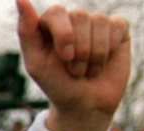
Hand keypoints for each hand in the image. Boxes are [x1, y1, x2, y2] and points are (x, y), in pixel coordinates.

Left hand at [16, 0, 129, 130]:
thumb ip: (26, 31)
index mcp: (50, 26)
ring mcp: (95, 23)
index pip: (56, 12)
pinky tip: (101, 63)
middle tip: (74, 70)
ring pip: (99, 21)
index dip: (63, 34)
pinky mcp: (117, 29)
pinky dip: (109, 49)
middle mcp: (72, 20)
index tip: (64, 57)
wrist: (84, 105)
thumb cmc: (56, 85)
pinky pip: (117, 26)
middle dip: (79, 49)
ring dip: (94, 53)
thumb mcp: (35, 62)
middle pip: (79, 15)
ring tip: (86, 71)